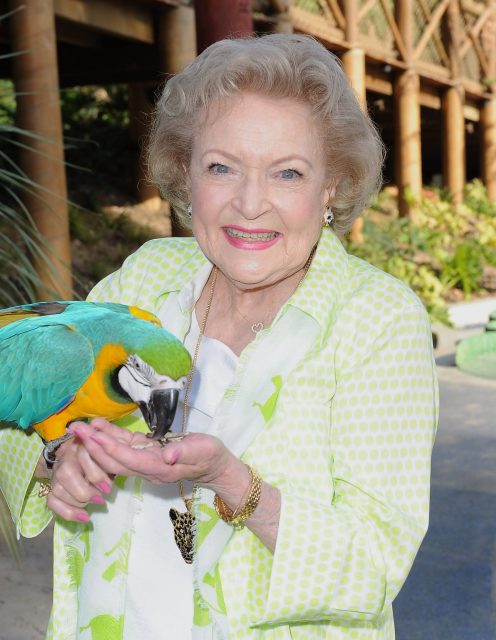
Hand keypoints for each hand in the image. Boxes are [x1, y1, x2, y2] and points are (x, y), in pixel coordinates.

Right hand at [45, 433, 113, 522]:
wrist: (81, 457)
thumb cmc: (101, 457)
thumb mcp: (107, 456)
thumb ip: (109, 462)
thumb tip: (109, 484)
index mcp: (80, 446)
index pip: (82, 457)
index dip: (95, 475)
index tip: (108, 488)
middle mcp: (65, 458)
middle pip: (66, 474)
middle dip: (85, 491)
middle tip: (100, 499)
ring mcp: (55, 473)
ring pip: (58, 489)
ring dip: (78, 502)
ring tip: (93, 503)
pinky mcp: (51, 487)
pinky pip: (52, 502)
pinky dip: (68, 512)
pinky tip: (84, 517)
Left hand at [68, 418, 235, 490]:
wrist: (215, 466)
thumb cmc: (210, 456)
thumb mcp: (203, 451)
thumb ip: (185, 452)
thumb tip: (168, 455)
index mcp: (160, 468)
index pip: (129, 459)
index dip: (110, 448)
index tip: (93, 436)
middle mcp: (148, 469)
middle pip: (115, 460)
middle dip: (94, 445)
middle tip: (75, 429)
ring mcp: (145, 463)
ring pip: (116, 455)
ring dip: (97, 441)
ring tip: (80, 427)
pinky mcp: (146, 455)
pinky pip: (124, 448)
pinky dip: (110, 437)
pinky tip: (98, 426)